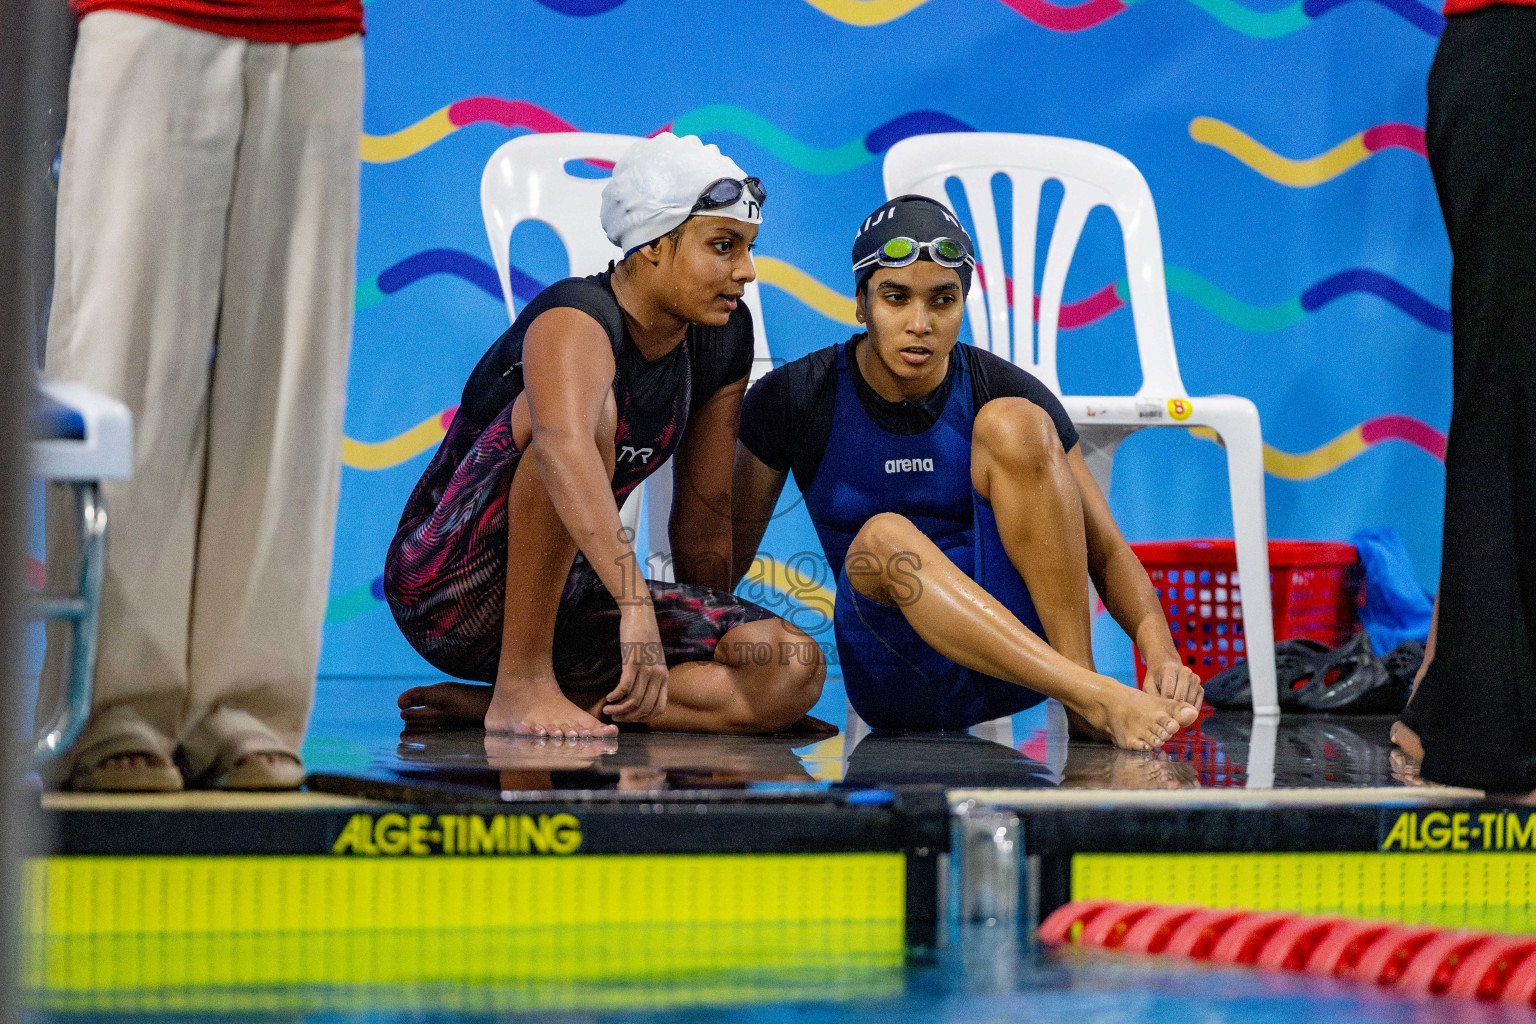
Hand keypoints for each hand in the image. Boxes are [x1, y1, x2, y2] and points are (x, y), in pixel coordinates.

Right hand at [605, 598, 668, 721]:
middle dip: (628, 718)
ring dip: (618, 710)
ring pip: (634, 701)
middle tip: (614, 718)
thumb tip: (641, 694)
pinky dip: (615, 696)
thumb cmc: (644, 638)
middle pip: (644, 709)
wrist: (641, 615)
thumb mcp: (653, 659)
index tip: (630, 718)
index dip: (644, 719)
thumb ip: (651, 676)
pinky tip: (608, 697)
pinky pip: (624, 687)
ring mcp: (646, 670)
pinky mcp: (633, 662)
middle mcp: (658, 676)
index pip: (659, 709)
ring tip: (607, 710)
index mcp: (664, 678)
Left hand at [1142, 659, 1202, 714]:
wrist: (1167, 667)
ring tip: (1172, 719)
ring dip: (1182, 713)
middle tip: (1166, 720)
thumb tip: (1161, 711)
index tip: (1159, 715)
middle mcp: (1185, 672)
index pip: (1168, 693)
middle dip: (1173, 711)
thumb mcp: (1148, 686)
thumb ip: (1152, 696)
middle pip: (1180, 698)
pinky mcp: (1201, 689)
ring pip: (1190, 703)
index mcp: (1170, 669)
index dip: (1163, 707)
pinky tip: (1180, 715)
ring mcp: (1195, 680)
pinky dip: (1188, 713)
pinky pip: (1196, 706)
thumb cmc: (1155, 680)